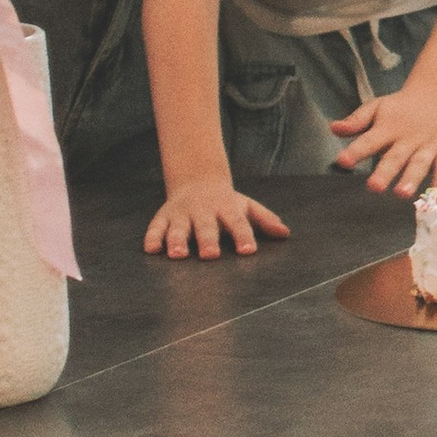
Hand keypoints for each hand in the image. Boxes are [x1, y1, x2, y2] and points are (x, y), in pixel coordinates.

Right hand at [144, 169, 290, 260]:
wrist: (196, 180)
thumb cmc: (226, 202)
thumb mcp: (246, 206)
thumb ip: (265, 220)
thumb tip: (285, 233)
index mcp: (226, 209)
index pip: (238, 223)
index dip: (244, 236)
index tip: (248, 251)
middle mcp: (203, 211)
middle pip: (206, 227)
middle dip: (208, 240)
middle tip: (210, 255)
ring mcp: (182, 214)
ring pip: (178, 228)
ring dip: (177, 241)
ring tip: (177, 255)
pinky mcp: (163, 217)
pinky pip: (155, 227)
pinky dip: (152, 237)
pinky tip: (151, 249)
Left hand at [331, 77, 436, 197]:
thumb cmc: (401, 107)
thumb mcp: (376, 107)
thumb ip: (356, 121)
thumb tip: (333, 128)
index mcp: (388, 127)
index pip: (369, 140)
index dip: (356, 151)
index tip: (343, 161)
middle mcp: (408, 137)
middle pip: (395, 156)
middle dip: (385, 172)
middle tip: (374, 187)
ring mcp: (430, 144)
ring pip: (420, 163)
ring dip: (412, 178)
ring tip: (401, 193)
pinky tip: (436, 192)